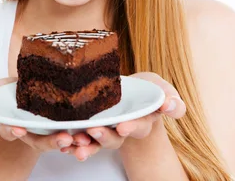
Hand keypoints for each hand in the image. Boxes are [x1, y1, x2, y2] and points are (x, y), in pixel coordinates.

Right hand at [0, 77, 92, 154]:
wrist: (33, 91)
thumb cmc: (14, 91)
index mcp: (15, 124)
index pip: (11, 130)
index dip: (12, 131)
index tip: (15, 129)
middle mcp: (33, 132)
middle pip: (41, 142)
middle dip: (51, 142)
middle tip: (62, 139)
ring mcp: (50, 131)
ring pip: (61, 141)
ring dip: (71, 143)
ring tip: (79, 139)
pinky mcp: (67, 126)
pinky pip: (76, 136)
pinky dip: (85, 137)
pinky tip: (91, 132)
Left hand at [60, 72, 186, 160]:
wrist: (133, 91)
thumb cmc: (150, 90)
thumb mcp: (163, 91)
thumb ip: (172, 100)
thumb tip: (170, 105)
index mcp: (141, 121)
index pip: (138, 126)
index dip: (131, 127)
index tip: (123, 126)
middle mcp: (122, 129)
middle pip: (113, 138)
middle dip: (103, 137)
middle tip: (93, 132)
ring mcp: (105, 129)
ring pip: (95, 141)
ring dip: (85, 144)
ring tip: (74, 144)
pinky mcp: (89, 126)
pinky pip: (81, 137)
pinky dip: (71, 142)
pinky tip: (62, 144)